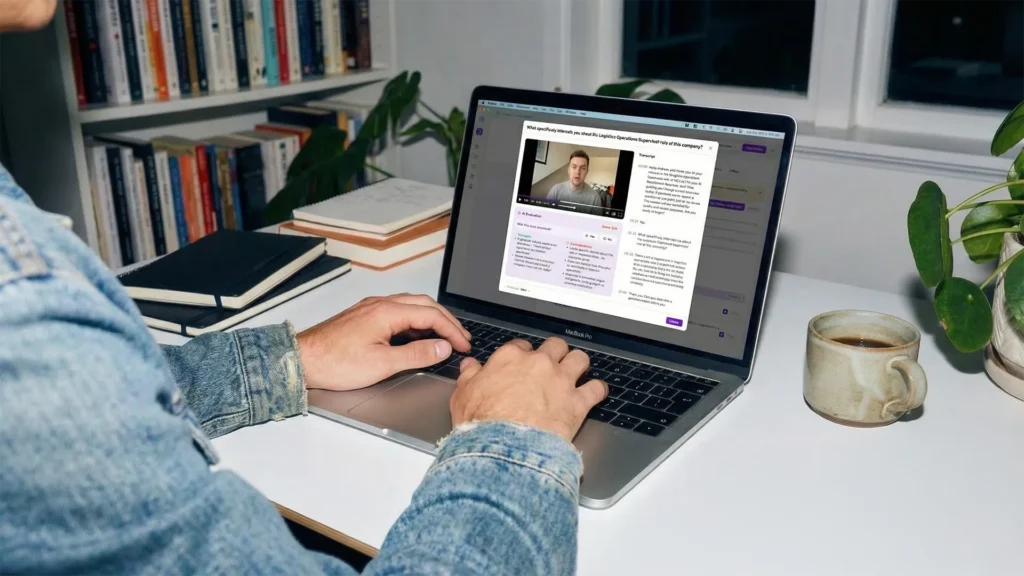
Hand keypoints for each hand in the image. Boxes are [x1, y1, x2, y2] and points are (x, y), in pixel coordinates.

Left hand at [297, 294, 470, 390]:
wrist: (302, 360)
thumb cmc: (334, 362)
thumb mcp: (382, 364)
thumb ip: (416, 354)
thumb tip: (442, 348)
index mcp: (387, 312)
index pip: (431, 315)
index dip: (452, 330)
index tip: (464, 345)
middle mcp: (380, 305)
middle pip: (424, 305)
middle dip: (447, 321)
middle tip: (461, 338)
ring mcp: (371, 309)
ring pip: (411, 306)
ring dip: (431, 320)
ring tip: (445, 337)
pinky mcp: (364, 317)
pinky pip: (398, 312)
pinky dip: (415, 322)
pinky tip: (418, 335)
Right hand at [450, 337, 607, 442]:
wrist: (503, 448)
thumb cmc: (482, 424)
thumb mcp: (462, 395)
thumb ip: (469, 376)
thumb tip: (470, 367)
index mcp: (510, 358)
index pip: (521, 346)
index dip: (523, 354)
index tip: (524, 363)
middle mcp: (539, 364)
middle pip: (555, 346)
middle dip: (555, 354)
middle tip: (552, 364)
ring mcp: (561, 381)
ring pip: (579, 359)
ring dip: (578, 364)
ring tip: (577, 371)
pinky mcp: (577, 402)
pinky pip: (596, 389)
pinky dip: (597, 390)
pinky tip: (596, 392)